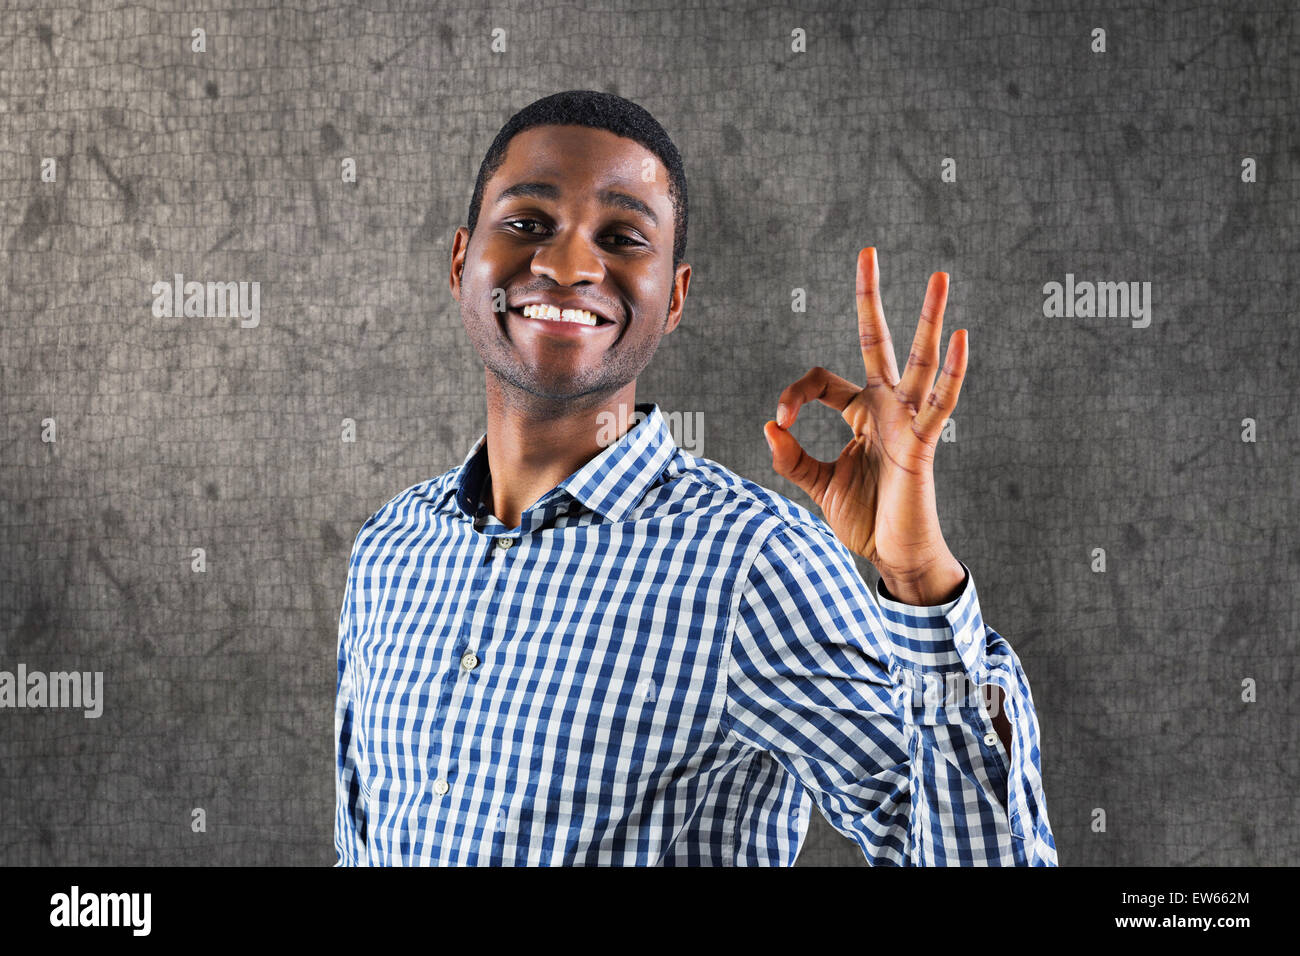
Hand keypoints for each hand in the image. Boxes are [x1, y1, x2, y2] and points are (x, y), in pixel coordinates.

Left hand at [764, 247, 967, 604]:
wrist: (893, 553)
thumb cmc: (865, 517)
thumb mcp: (817, 484)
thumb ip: (792, 457)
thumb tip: (771, 426)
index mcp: (861, 413)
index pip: (821, 380)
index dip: (795, 394)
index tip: (780, 423)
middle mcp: (887, 407)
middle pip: (877, 340)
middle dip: (870, 297)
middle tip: (867, 252)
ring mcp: (908, 420)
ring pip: (919, 359)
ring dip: (928, 317)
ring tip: (937, 276)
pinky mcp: (923, 443)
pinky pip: (942, 402)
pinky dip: (954, 373)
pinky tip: (961, 338)